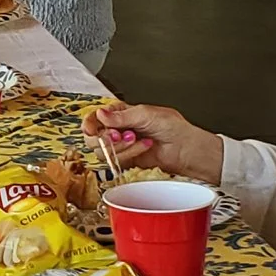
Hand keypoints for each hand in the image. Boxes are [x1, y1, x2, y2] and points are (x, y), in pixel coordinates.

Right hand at [80, 101, 227, 183]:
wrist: (185, 148)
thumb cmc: (172, 127)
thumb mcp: (145, 114)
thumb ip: (120, 116)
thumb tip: (100, 114)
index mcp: (120, 113)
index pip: (94, 117)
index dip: (89, 123)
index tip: (92, 129)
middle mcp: (117, 129)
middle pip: (93, 136)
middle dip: (106, 137)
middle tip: (119, 135)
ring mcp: (121, 146)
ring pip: (103, 151)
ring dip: (121, 146)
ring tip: (137, 139)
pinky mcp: (126, 160)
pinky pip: (115, 161)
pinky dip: (129, 155)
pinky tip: (144, 147)